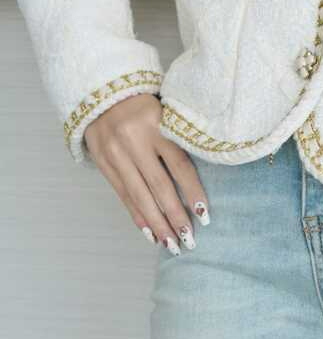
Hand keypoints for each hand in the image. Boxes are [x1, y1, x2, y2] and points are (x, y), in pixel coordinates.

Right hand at [84, 93, 209, 254]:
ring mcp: (117, 154)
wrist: (102, 94)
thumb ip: (179, 139)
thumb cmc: (145, 106)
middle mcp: (135, 141)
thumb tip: (201, 179)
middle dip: (175, 217)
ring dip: (157, 224)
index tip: (205, 215)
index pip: (180, 165)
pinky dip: (137, 216)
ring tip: (171, 244)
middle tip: (189, 240)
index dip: (193, 192)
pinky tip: (150, 233)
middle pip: (159, 186)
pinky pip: (123, 195)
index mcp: (157, 125)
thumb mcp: (166, 113)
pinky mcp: (104, 163)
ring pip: (140, 196)